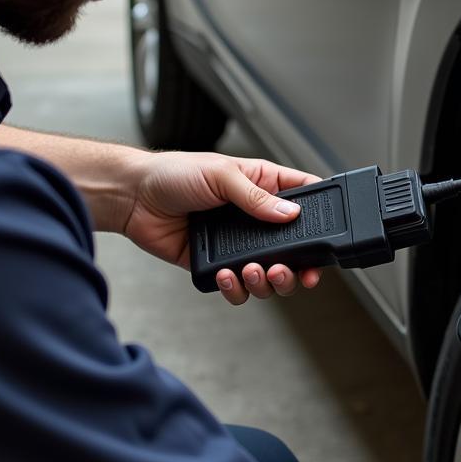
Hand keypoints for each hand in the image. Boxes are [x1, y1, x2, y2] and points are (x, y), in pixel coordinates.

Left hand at [122, 151, 322, 303]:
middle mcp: (254, 218)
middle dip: (297, 266)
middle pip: (294, 249)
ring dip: (267, 280)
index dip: (320, 219)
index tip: (328, 237)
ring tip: (255, 272)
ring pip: (269, 273)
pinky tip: (226, 275)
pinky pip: (237, 286)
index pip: (304, 201)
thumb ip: (257, 197)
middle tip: (290, 271)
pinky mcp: (216, 265)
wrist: (133, 198)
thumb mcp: (221, 175)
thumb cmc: (173, 174)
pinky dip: (236, 287)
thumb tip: (290, 213)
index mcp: (262, 186)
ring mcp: (236, 243)